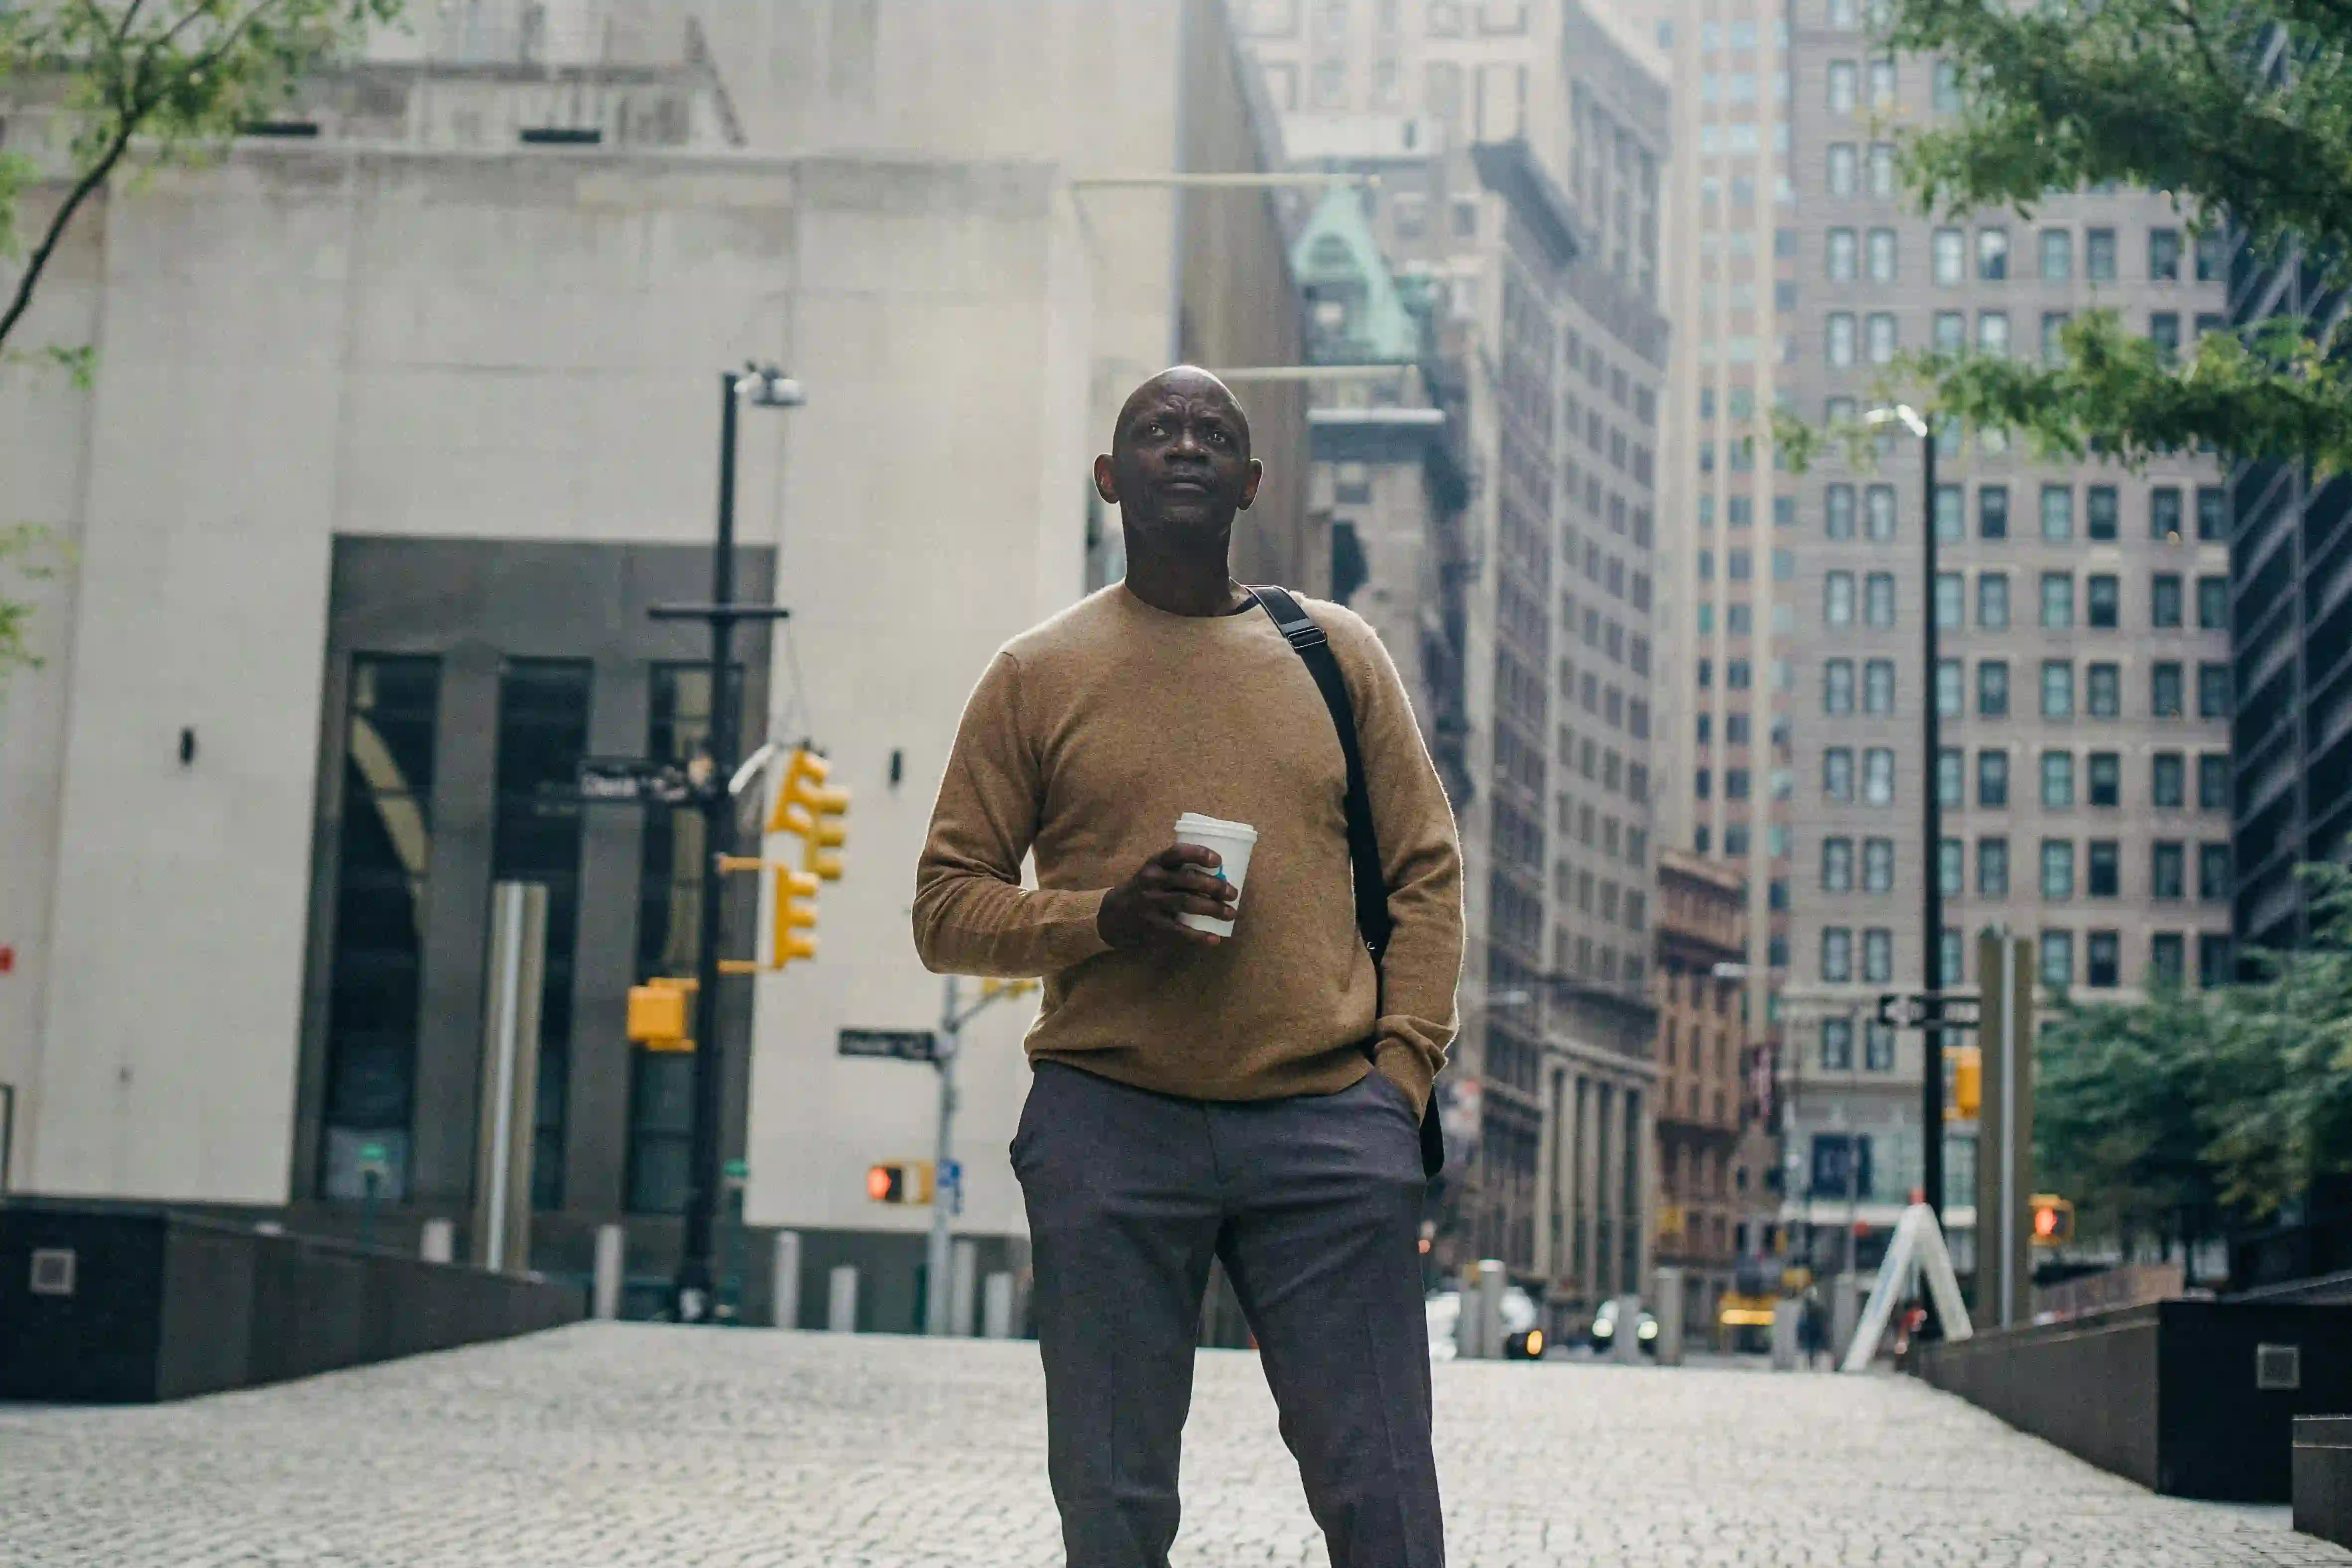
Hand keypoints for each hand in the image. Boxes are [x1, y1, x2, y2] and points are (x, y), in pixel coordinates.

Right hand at [1097, 843, 1238, 949]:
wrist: (1113, 915)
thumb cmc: (1144, 889)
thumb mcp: (1154, 872)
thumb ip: (1177, 871)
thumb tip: (1219, 874)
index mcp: (1155, 863)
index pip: (1177, 852)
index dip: (1199, 853)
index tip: (1218, 861)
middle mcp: (1152, 880)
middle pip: (1188, 880)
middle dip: (1215, 886)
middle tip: (1232, 893)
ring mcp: (1151, 902)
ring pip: (1188, 903)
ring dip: (1213, 908)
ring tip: (1230, 913)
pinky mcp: (1152, 924)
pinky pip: (1179, 930)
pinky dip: (1199, 936)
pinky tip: (1214, 939)